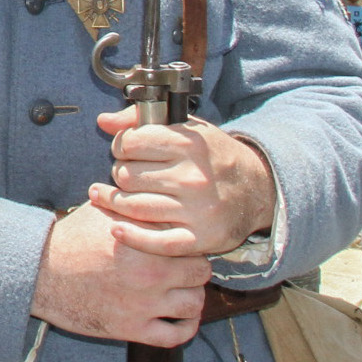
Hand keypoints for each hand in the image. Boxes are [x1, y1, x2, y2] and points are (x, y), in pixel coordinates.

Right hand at [32, 203, 212, 347]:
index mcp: (146, 240)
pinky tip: (181, 318)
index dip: (192, 241)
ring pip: (194, 304)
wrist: (42, 274)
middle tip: (185, 268)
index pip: (193, 241)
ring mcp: (144, 303)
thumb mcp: (103, 211)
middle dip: (195, 268)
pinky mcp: (133, 328)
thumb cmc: (71, 240)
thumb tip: (157, 190)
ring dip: (192, 297)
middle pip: (200, 272)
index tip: (185, 244)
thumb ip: (135, 203)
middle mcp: (151, 272)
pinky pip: (176, 335)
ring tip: (183, 292)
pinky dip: (186, 328)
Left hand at [87, 106, 277, 259]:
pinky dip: (131, 236)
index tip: (124, 152)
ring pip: (134, 207)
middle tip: (126, 176)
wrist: (258, 189)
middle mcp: (192, 177)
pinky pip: (155, 242)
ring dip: (115, 203)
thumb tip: (103, 121)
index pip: (129, 143)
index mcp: (189, 144)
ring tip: (108, 198)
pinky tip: (116, 228)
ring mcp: (197, 210)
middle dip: (119, 175)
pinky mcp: (200, 238)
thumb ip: (142, 119)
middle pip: (127, 177)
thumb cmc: (214, 157)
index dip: (120, 146)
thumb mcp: (186, 129)